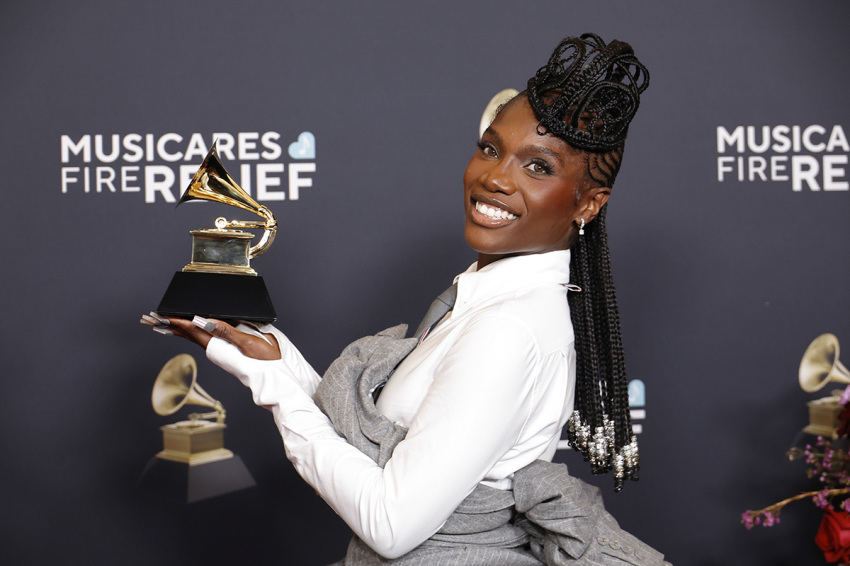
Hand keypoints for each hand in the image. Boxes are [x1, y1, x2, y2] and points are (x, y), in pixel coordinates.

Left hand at [141, 312, 280, 359]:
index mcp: (218, 345)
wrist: (277, 376)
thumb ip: (225, 331)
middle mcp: (216, 348)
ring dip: (178, 328)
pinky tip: (193, 328)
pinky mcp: (228, 350)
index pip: (191, 330)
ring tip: (164, 323)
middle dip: (169, 326)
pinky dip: (194, 331)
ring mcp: (221, 350)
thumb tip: (201, 321)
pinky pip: (206, 337)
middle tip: (151, 319)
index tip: (160, 315)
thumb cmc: (265, 360)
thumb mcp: (247, 343)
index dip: (175, 321)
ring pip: (194, 336)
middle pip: (187, 334)